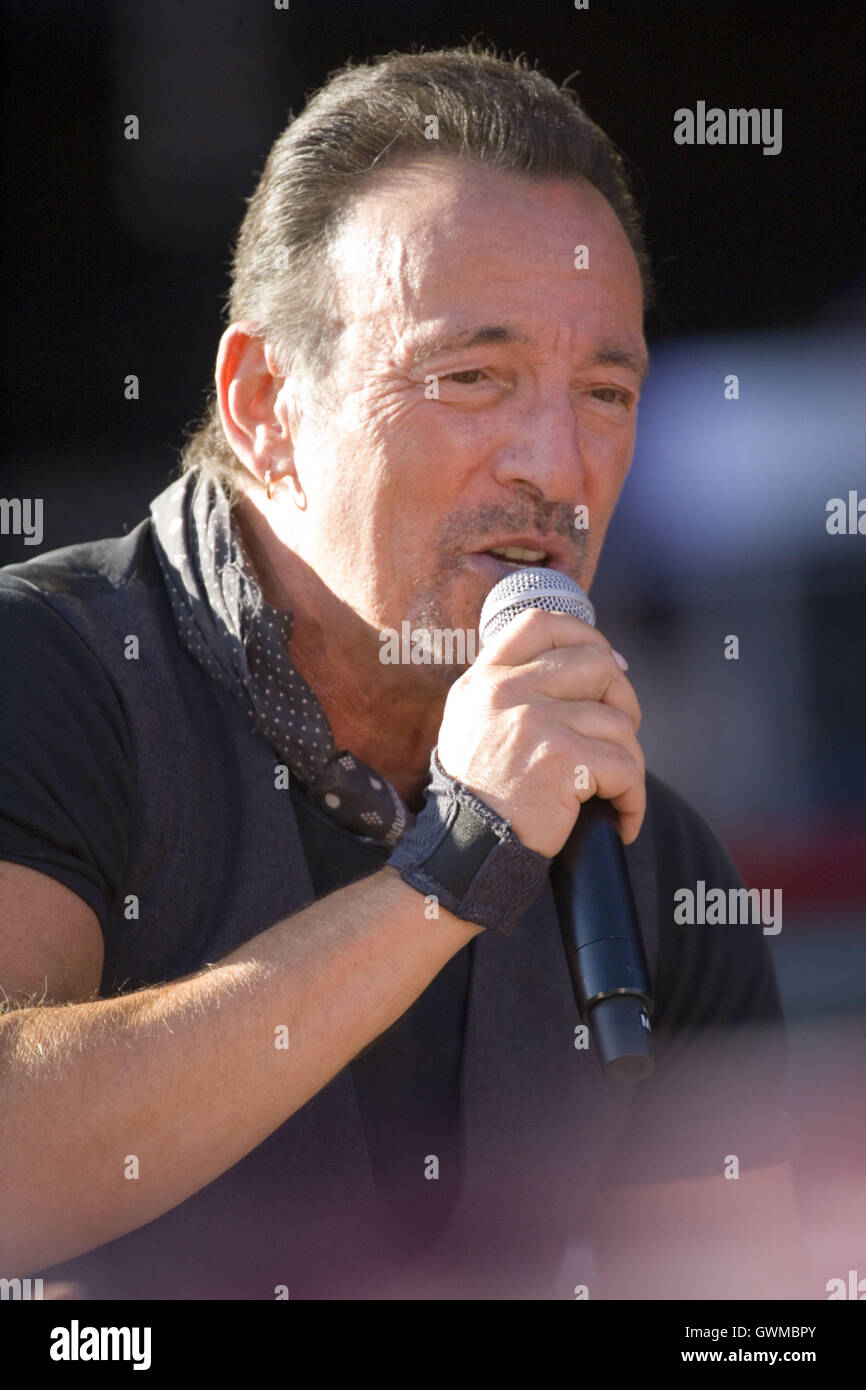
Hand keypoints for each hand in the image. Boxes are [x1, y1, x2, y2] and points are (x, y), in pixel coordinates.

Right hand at [436, 608, 644, 857]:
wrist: (465, 851)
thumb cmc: (480, 793)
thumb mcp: (475, 723)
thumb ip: (513, 688)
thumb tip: (598, 662)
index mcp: (485, 679)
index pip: (541, 624)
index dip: (585, 635)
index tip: (607, 665)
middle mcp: (506, 691)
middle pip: (596, 664)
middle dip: (623, 699)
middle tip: (619, 734)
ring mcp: (534, 721)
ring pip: (618, 721)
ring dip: (628, 760)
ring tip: (614, 788)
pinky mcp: (561, 759)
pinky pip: (625, 767)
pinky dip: (632, 797)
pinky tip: (621, 819)